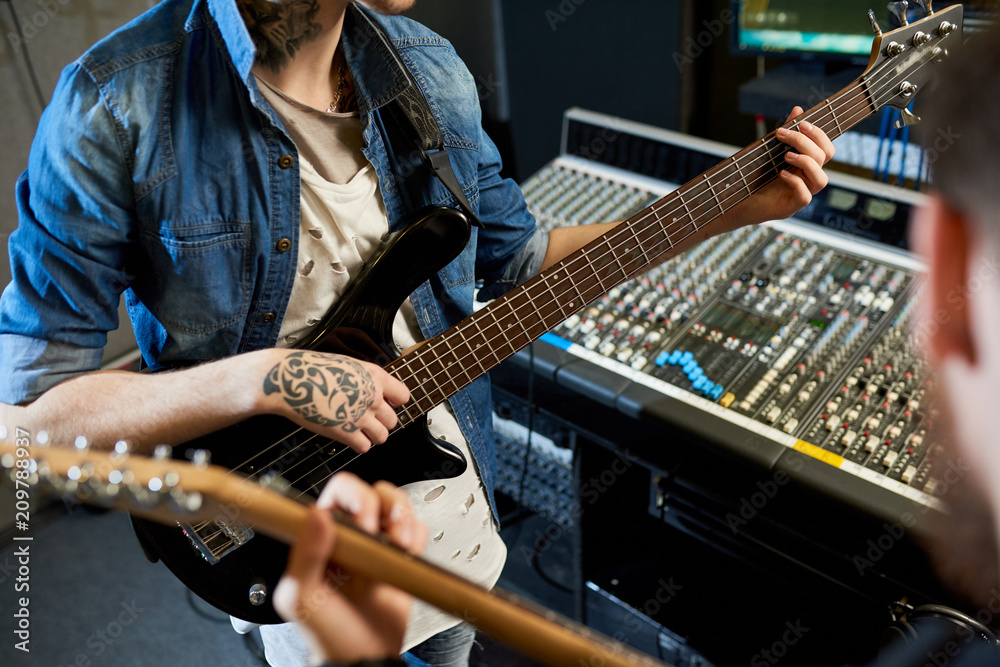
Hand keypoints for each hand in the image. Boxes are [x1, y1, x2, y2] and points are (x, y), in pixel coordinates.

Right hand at [260, 350, 410, 452]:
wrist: (292, 379)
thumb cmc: (315, 370)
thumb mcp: (350, 364)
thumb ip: (367, 380)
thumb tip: (379, 394)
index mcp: (375, 377)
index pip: (403, 396)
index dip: (394, 403)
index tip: (386, 405)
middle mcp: (372, 396)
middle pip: (393, 420)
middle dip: (381, 422)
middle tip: (367, 420)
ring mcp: (360, 416)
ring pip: (382, 436)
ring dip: (371, 436)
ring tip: (358, 430)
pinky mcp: (345, 432)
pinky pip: (364, 447)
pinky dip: (357, 444)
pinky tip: (347, 436)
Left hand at [274, 473, 427, 662]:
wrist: (365, 658)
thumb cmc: (328, 634)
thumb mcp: (302, 599)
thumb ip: (304, 555)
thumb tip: (314, 516)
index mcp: (320, 538)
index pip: (336, 494)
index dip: (353, 498)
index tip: (363, 521)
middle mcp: (349, 536)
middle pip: (370, 491)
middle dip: (383, 504)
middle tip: (381, 532)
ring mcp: (377, 544)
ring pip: (395, 503)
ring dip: (403, 517)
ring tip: (399, 543)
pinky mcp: (400, 556)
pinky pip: (416, 529)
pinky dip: (417, 535)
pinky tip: (407, 553)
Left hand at [725, 106, 835, 228]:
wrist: (737, 202)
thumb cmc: (756, 177)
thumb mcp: (771, 152)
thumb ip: (785, 134)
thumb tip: (797, 109)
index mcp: (807, 167)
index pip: (826, 149)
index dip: (819, 135)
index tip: (801, 123)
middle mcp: (808, 180)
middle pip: (824, 158)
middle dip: (806, 142)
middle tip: (783, 134)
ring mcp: (801, 194)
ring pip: (821, 180)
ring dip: (806, 163)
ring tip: (786, 156)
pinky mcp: (791, 208)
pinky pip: (805, 196)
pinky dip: (795, 183)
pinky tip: (781, 173)